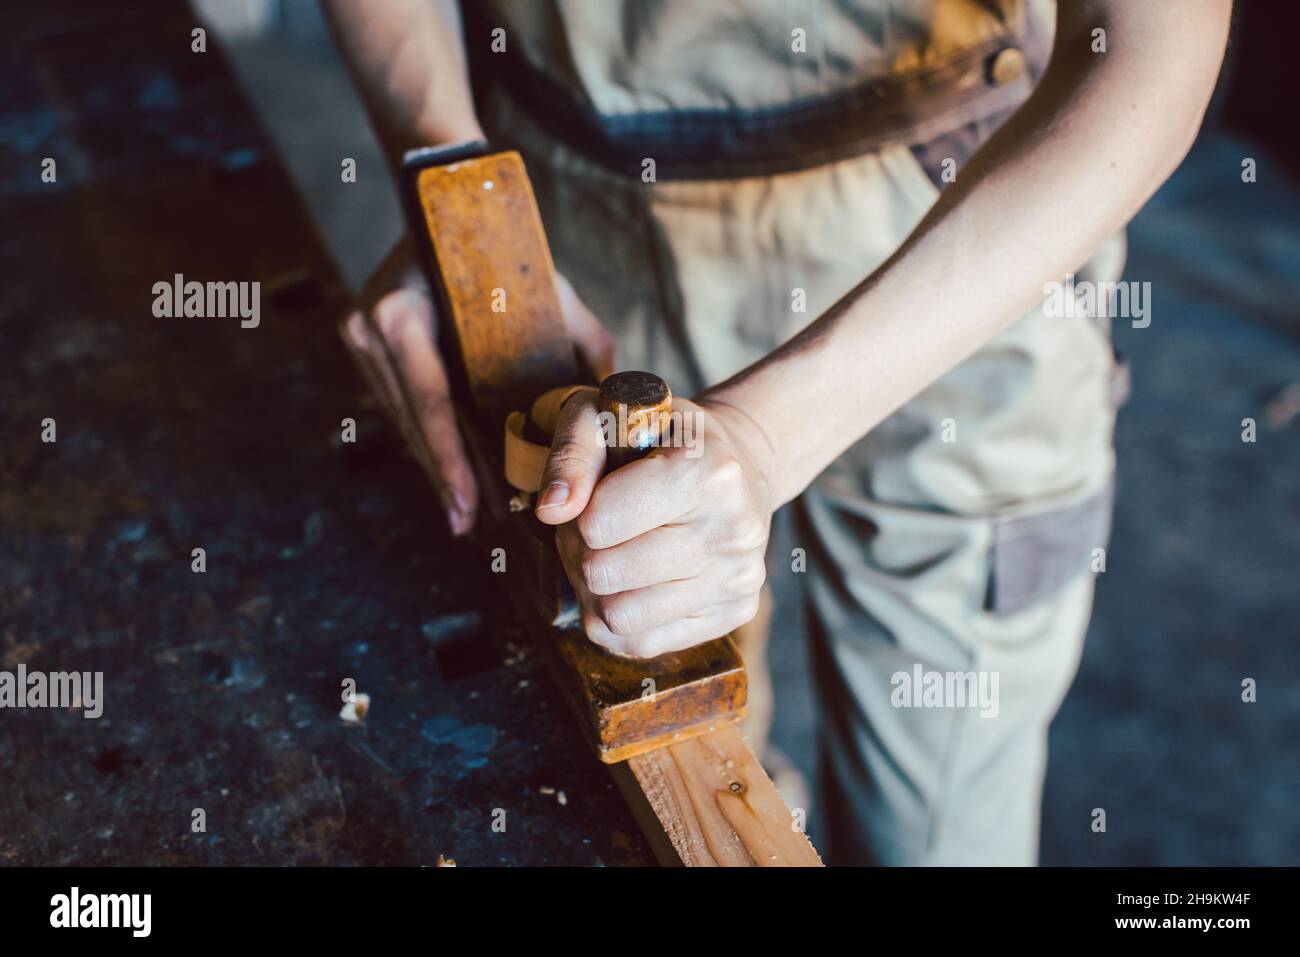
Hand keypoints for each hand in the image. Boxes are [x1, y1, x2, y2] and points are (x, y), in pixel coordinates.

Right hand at [339, 237, 614, 534]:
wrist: (444, 204)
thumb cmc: (501, 246)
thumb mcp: (548, 289)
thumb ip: (584, 342)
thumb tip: (618, 402)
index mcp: (403, 314)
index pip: (430, 404)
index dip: (449, 462)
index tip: (467, 506)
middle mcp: (371, 329)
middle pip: (413, 424)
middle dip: (445, 477)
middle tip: (472, 524)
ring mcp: (361, 341)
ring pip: (404, 423)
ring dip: (435, 466)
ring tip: (465, 513)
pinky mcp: (365, 350)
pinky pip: (401, 407)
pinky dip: (428, 440)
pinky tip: (452, 474)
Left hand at [534, 394, 776, 657]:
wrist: (739, 465)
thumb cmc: (665, 437)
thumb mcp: (608, 415)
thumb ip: (572, 453)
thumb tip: (552, 510)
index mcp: (707, 471)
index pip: (599, 524)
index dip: (581, 512)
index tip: (598, 494)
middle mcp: (733, 529)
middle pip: (604, 574)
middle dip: (584, 552)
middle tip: (598, 528)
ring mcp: (738, 576)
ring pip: (621, 617)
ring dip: (598, 591)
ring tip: (615, 554)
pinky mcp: (735, 612)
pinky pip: (643, 644)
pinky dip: (620, 620)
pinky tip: (632, 584)